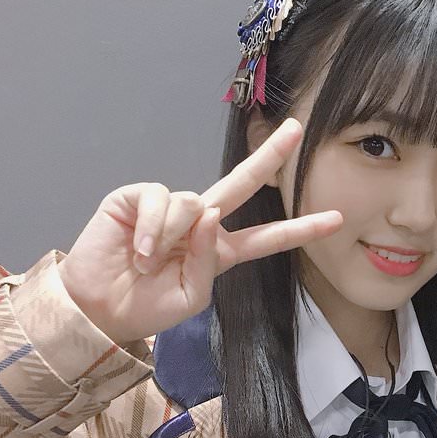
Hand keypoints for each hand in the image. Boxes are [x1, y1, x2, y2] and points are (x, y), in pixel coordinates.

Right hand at [58, 119, 341, 345]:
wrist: (100, 308)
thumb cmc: (148, 306)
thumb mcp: (192, 295)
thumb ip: (210, 259)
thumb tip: (210, 212)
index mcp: (221, 250)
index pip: (268, 237)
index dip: (301, 229)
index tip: (336, 220)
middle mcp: (202, 222)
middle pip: (244, 183)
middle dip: (271, 156)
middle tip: (297, 129)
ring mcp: (172, 206)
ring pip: (194, 203)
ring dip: (170, 238)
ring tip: (147, 262)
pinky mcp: (139, 196)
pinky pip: (160, 200)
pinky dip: (150, 228)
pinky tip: (136, 248)